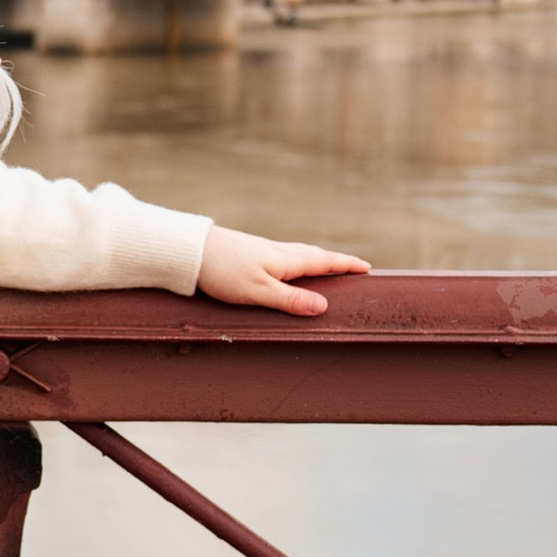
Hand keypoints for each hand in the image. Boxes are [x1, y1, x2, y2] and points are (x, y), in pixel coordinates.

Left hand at [195, 227, 372, 317]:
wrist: (190, 250)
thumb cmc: (223, 271)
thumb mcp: (259, 292)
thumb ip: (291, 300)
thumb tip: (324, 306)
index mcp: (287, 260)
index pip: (325, 262)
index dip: (346, 265)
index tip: (367, 268)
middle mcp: (279, 252)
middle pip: (315, 256)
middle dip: (336, 262)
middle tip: (354, 268)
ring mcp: (264, 251)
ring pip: (299, 254)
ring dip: (318, 260)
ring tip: (327, 268)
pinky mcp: (250, 253)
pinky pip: (285, 256)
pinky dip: (298, 261)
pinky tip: (288, 266)